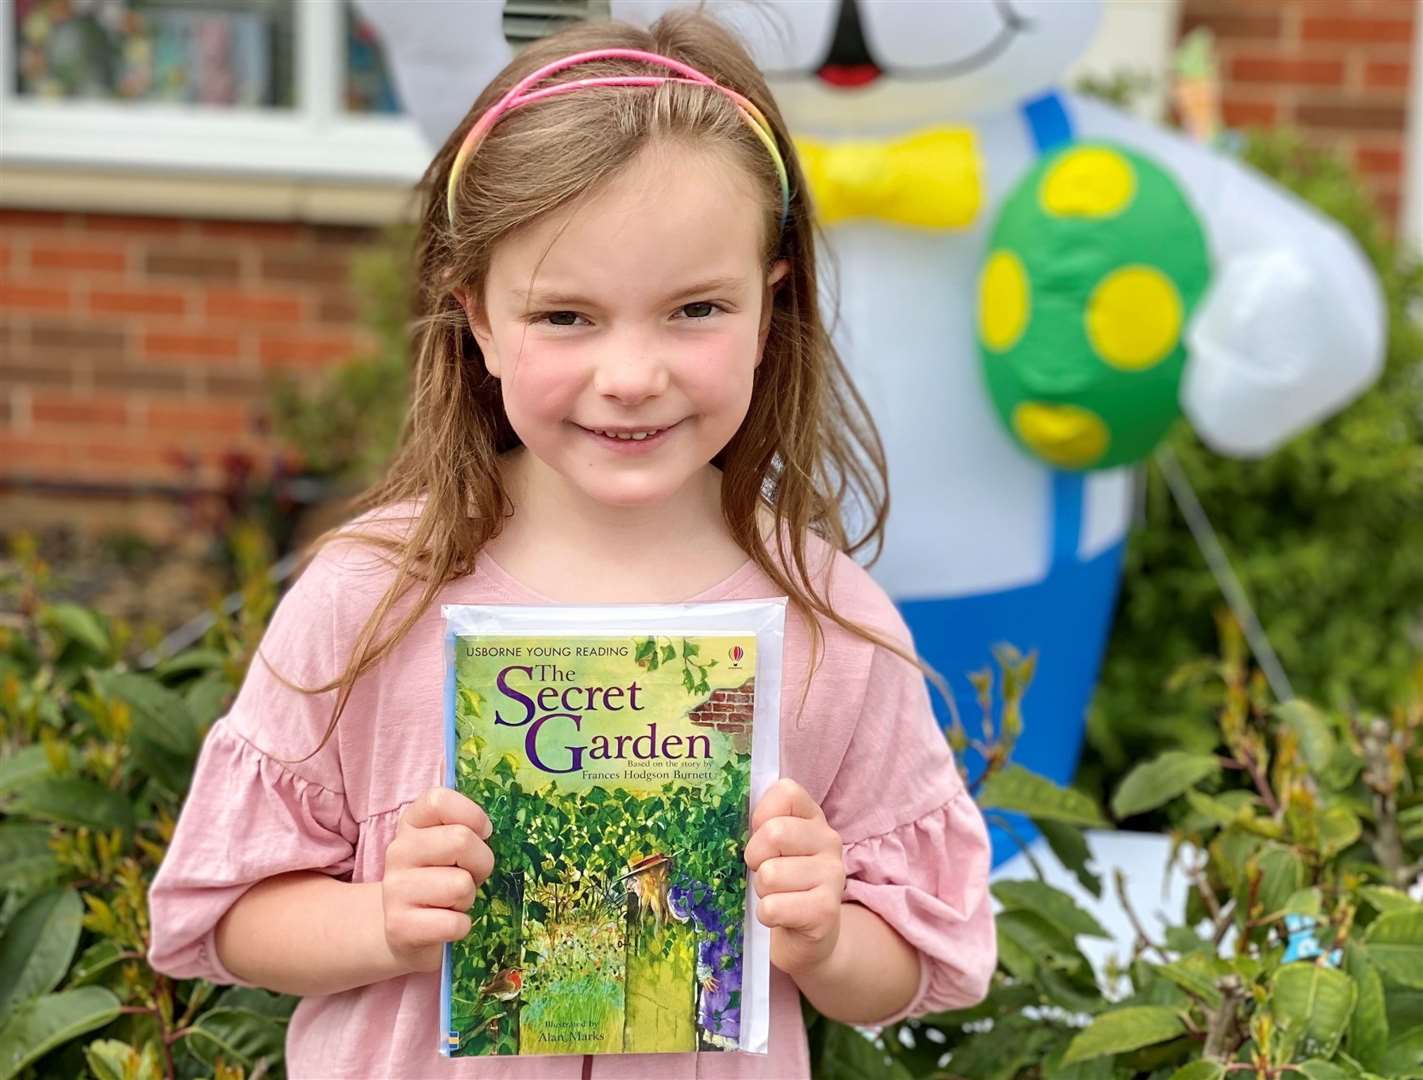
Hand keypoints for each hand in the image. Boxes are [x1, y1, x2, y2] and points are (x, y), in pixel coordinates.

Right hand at [381, 787, 493, 974]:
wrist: (404, 931)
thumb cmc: (440, 880)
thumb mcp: (448, 847)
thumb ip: (466, 829)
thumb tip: (492, 831)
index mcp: (411, 824)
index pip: (438, 800)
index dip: (471, 815)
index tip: (482, 834)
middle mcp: (398, 851)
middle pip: (460, 840)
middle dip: (481, 862)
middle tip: (472, 876)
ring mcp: (395, 889)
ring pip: (460, 885)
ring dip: (468, 898)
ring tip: (452, 901)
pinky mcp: (399, 926)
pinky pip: (455, 923)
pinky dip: (460, 926)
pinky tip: (444, 924)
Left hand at [744, 778, 845, 977]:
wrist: (807, 936)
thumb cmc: (781, 883)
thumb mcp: (771, 848)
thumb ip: (759, 825)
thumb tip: (723, 812)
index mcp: (813, 817)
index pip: (786, 791)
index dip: (762, 815)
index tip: (761, 836)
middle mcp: (829, 841)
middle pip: (775, 832)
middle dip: (755, 857)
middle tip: (763, 871)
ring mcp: (833, 875)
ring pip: (770, 874)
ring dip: (761, 890)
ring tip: (775, 895)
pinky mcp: (826, 910)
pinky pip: (773, 907)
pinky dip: (766, 915)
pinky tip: (780, 916)